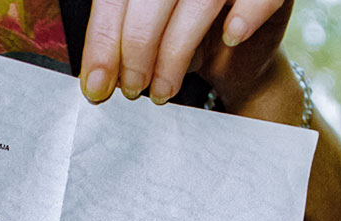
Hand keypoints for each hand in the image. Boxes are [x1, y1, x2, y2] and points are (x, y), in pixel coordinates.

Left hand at [80, 0, 290, 105]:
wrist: (239, 59)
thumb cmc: (188, 44)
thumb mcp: (146, 46)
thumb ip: (120, 50)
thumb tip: (97, 81)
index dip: (104, 42)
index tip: (97, 86)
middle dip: (137, 49)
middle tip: (133, 89)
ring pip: (198, 2)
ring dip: (175, 51)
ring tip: (163, 91)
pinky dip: (244, 15)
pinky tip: (231, 37)